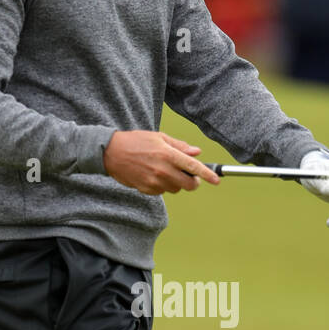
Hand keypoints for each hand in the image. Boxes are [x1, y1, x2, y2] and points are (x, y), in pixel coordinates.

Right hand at [102, 130, 220, 194]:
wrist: (111, 152)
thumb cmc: (136, 141)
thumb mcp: (159, 138)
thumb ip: (179, 146)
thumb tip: (197, 152)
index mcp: (168, 154)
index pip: (193, 166)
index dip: (207, 174)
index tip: (216, 180)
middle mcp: (163, 169)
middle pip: (188, 184)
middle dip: (192, 181)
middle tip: (189, 175)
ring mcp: (154, 181)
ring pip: (176, 189)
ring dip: (176, 183)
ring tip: (163, 170)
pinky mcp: (147, 189)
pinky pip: (162, 192)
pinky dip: (162, 185)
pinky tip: (152, 175)